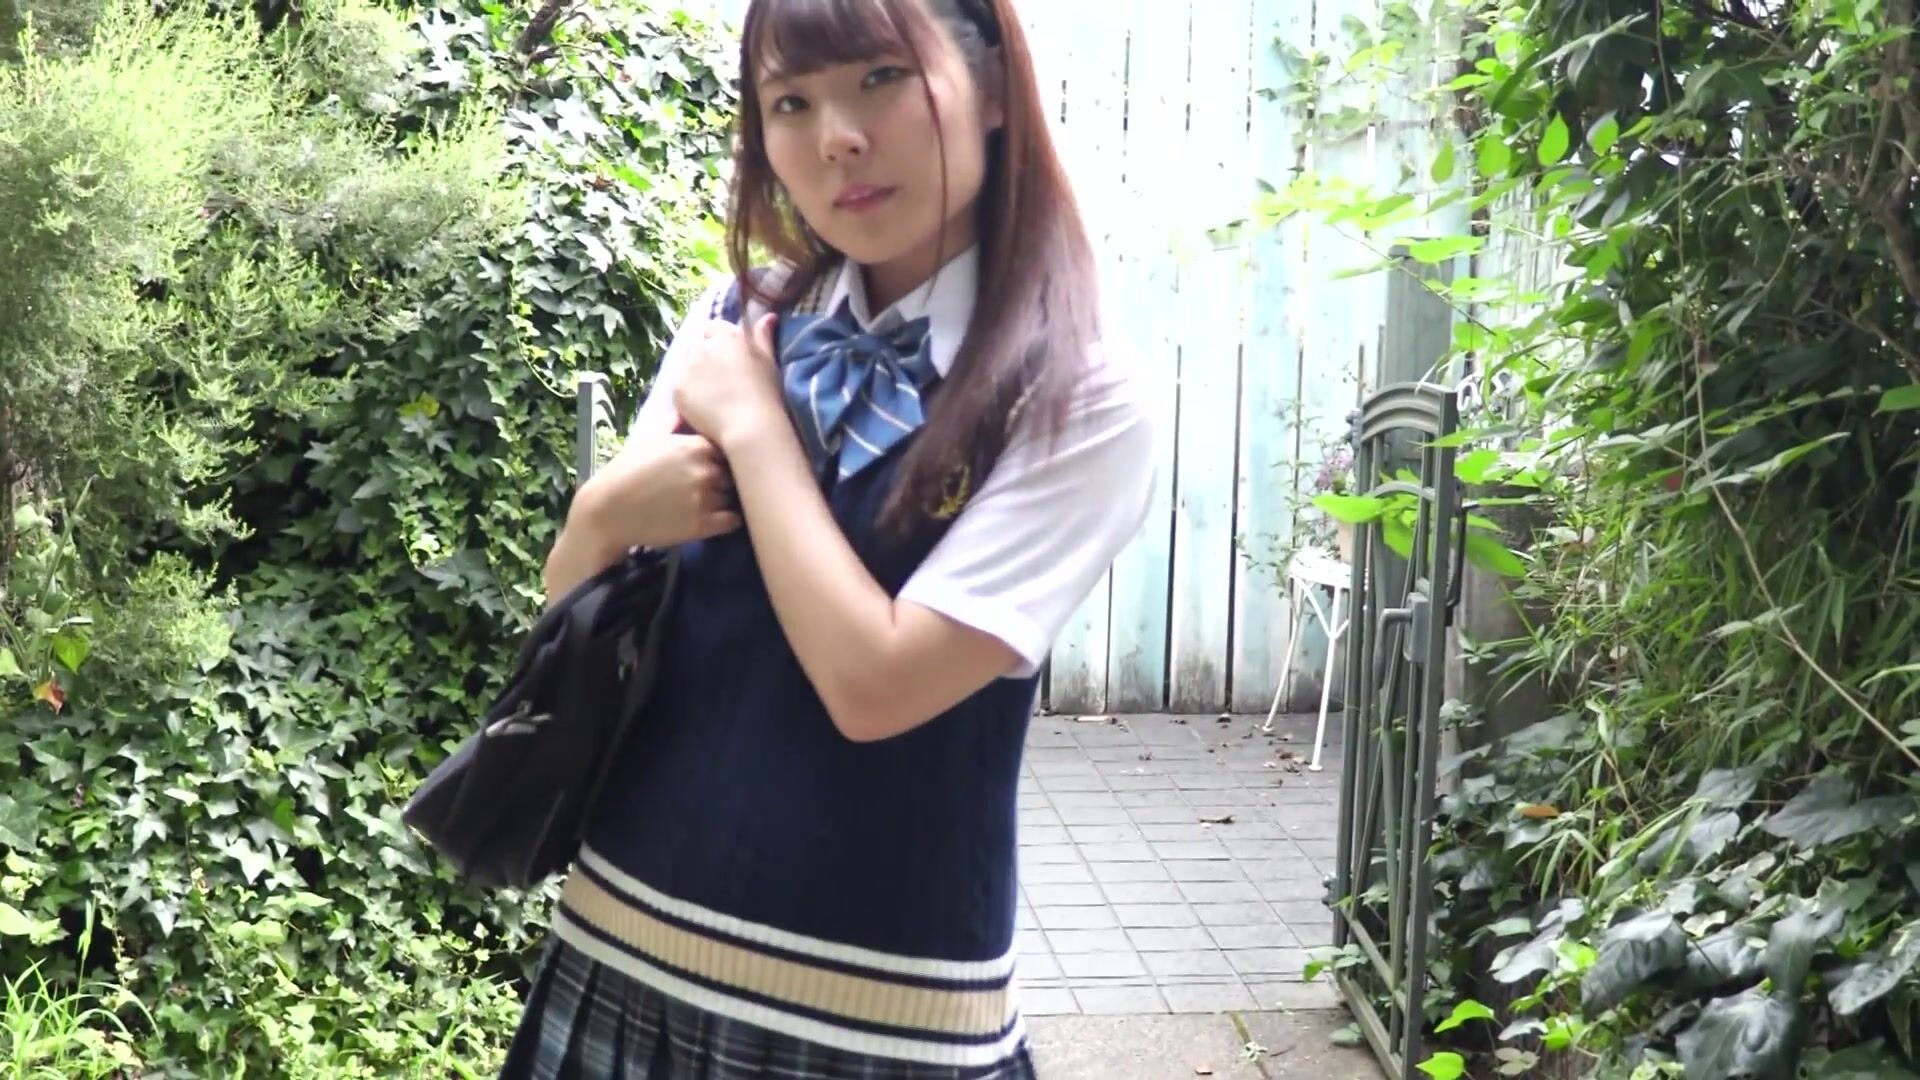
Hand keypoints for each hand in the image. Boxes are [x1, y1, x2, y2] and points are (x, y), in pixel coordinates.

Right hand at [571, 431, 739, 550]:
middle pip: (736, 472)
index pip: (731, 447)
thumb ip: (674, 423)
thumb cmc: (626, 472)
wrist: (607, 511)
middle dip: (728, 477)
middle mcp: (706, 470)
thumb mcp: (648, 438)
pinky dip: (729, 519)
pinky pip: (734, 520)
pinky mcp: (704, 525)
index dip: (724, 456)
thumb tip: (688, 408)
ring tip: (714, 501)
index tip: (716, 463)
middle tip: (715, 485)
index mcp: (697, 446)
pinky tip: (716, 517)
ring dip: (729, 498)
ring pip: (736, 496)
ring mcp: (707, 498)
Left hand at [673, 313, 784, 452]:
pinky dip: (687, 395)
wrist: (749, 425)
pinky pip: (679, 388)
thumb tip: (769, 316)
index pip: (711, 327)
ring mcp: (688, 367)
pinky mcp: (677, 388)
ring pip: (686, 367)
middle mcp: (704, 347)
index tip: (725, 358)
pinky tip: (702, 408)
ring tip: (710, 397)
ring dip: (694, 376)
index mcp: (728, 337)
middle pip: (697, 348)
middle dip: (704, 360)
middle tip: (718, 382)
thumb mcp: (769, 361)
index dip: (715, 341)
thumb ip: (763, 336)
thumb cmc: (765, 393)